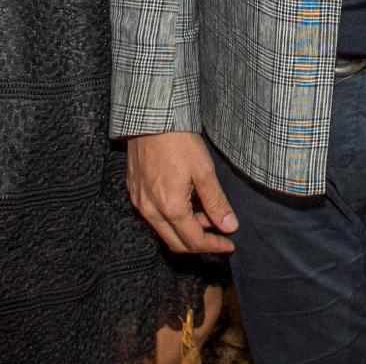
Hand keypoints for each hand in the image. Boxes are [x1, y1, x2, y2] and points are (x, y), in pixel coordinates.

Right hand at [127, 131, 236, 254]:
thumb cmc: (179, 141)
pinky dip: (172, 219)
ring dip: (186, 230)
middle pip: (177, 243)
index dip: (214, 246)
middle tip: (220, 236)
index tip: (230, 244)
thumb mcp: (204, 170)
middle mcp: (151, 211)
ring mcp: (139, 202)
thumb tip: (230, 226)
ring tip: (206, 215)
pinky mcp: (134, 192)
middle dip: (200, 244)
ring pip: (164, 231)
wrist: (150, 119)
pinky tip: (187, 204)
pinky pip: (154, 217)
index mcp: (170, 208)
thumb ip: (216, 202)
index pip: (195, 241)